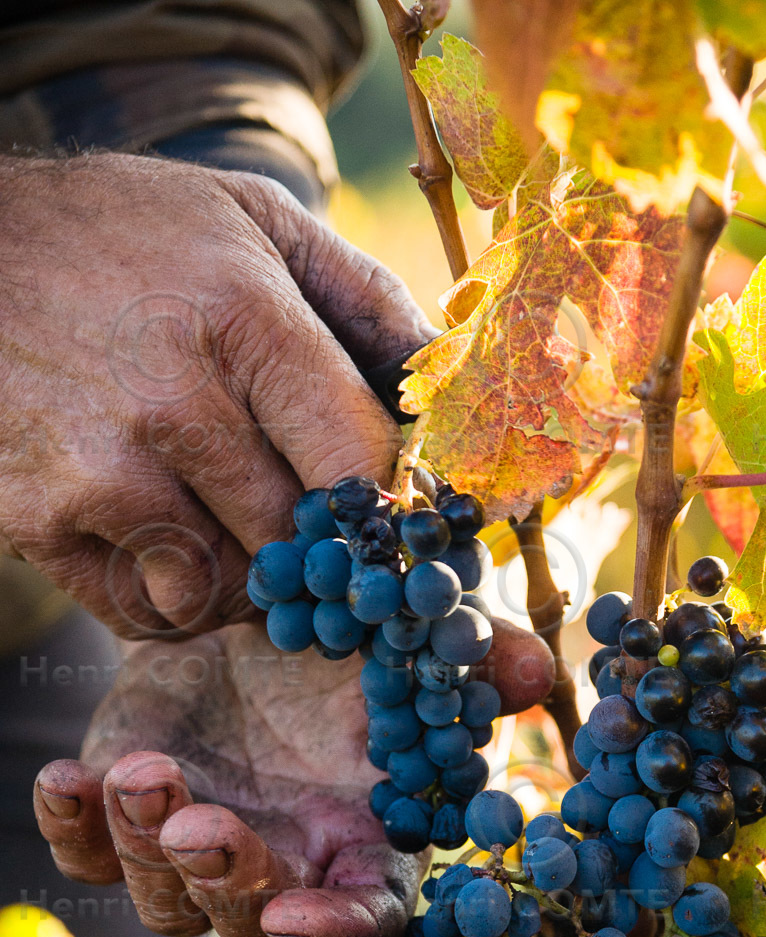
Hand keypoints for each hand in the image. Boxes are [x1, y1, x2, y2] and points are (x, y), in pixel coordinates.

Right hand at [0, 151, 433, 637]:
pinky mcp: (42, 522)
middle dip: (323, 551)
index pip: (359, 463)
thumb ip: (363, 297)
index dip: (390, 505)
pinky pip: (150, 613)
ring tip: (248, 537)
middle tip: (327, 541)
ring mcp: (100, 473)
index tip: (393, 516)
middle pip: (299, 540)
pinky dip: (180, 602)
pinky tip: (181, 549)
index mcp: (242, 319)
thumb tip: (449, 383)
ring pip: (229, 592)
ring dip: (255, 584)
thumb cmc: (123, 234)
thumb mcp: (252, 219)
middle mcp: (171, 404)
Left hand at [33, 621, 554, 936]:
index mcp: (366, 848)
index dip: (332, 932)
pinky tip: (69, 778)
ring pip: (166, 903)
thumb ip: (473, 662)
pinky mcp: (124, 822)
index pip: (363, 927)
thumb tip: (530, 673)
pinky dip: (72, 829)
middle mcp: (283, 873)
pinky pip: (87, 857)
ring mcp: (196, 857)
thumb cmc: (351, 640)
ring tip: (144, 773)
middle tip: (205, 826)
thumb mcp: (415, 643)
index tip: (295, 916)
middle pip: (253, 927)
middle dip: (227, 883)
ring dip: (148, 849)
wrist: (246, 610)